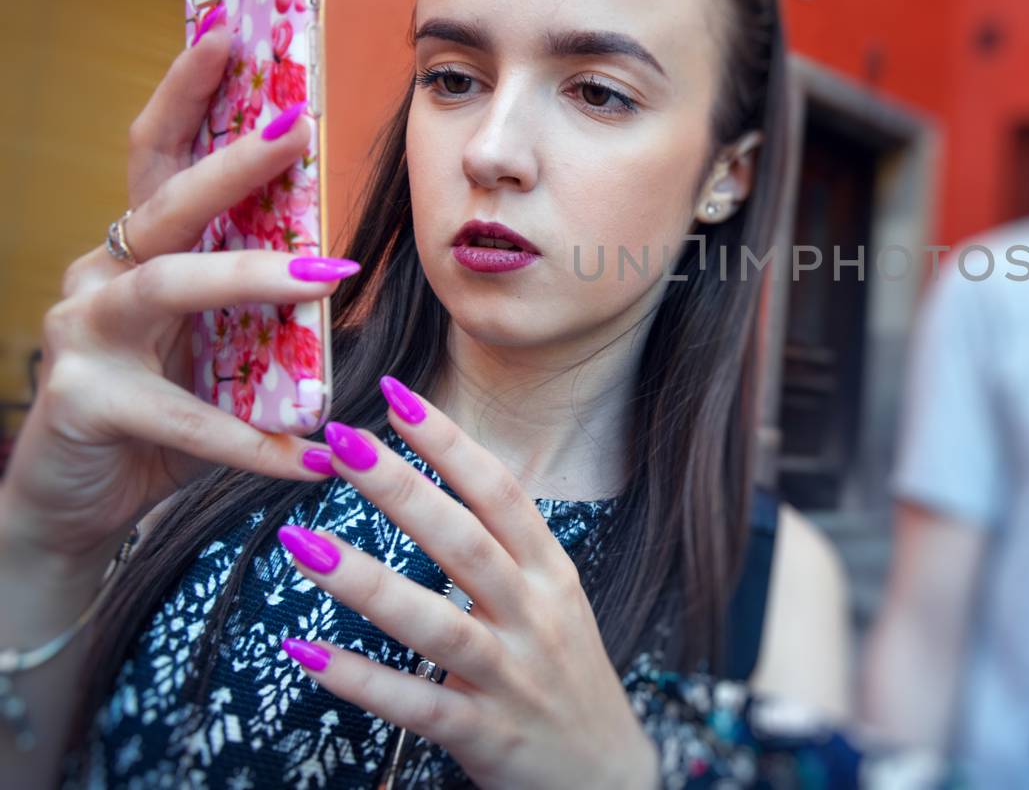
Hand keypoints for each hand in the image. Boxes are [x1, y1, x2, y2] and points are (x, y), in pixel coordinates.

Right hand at [1, 24, 341, 569]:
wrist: (81, 509)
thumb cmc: (162, 414)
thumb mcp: (214, 346)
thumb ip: (257, 305)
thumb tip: (341, 264)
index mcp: (137, 251)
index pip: (159, 154)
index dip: (190, 93)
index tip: (232, 34)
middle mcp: (102, 278)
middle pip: (169, 204)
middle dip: (233, 162)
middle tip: (299, 128)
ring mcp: (83, 337)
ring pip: (170, 287)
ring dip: (254, 279)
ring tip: (330, 279)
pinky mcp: (85, 404)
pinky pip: (183, 417)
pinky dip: (252, 438)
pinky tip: (310, 453)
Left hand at [274, 378, 657, 789]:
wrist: (607, 777)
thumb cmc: (564, 674)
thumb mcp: (552, 599)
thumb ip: (502, 548)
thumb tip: (434, 480)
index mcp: (551, 573)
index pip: (500, 494)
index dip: (450, 444)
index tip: (397, 397)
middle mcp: (535, 616)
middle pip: (465, 543)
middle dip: (402, 490)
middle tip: (342, 442)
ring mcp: (511, 677)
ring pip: (436, 623)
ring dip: (367, 582)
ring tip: (302, 543)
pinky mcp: (485, 735)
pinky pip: (416, 706)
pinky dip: (361, 680)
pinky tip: (306, 652)